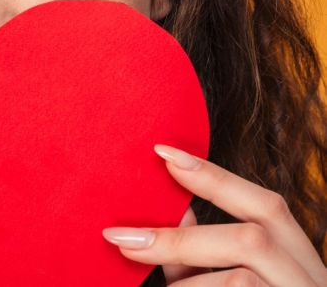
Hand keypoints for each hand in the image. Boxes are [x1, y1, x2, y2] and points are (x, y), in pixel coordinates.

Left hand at [102, 144, 326, 285]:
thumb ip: (205, 256)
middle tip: (119, 240)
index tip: (162, 154)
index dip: (216, 177)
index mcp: (300, 261)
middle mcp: (312, 281)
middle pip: (251, 240)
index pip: (266, 205)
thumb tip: (180, 214)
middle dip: (179, 241)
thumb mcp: (236, 286)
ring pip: (240, 281)